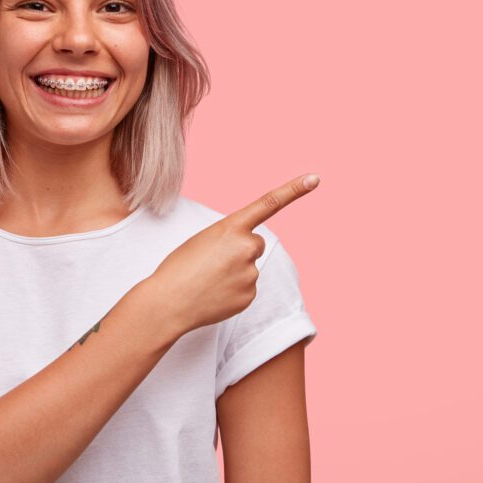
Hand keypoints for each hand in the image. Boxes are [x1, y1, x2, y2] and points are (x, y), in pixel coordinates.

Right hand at [144, 174, 320, 335]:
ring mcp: (251, 273)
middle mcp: (247, 247)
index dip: (294, 189)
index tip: (314, 178)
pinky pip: (247, 288)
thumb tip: (248, 253)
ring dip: (233, 272)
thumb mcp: (203, 239)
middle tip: (212, 263)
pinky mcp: (250, 296)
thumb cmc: (179, 268)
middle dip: (239, 251)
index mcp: (232, 227)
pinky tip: (214, 294)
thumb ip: (230, 238)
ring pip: (249, 268)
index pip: (269, 203)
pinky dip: (233, 291)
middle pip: (254, 244)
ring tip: (208, 280)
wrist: (168, 303)